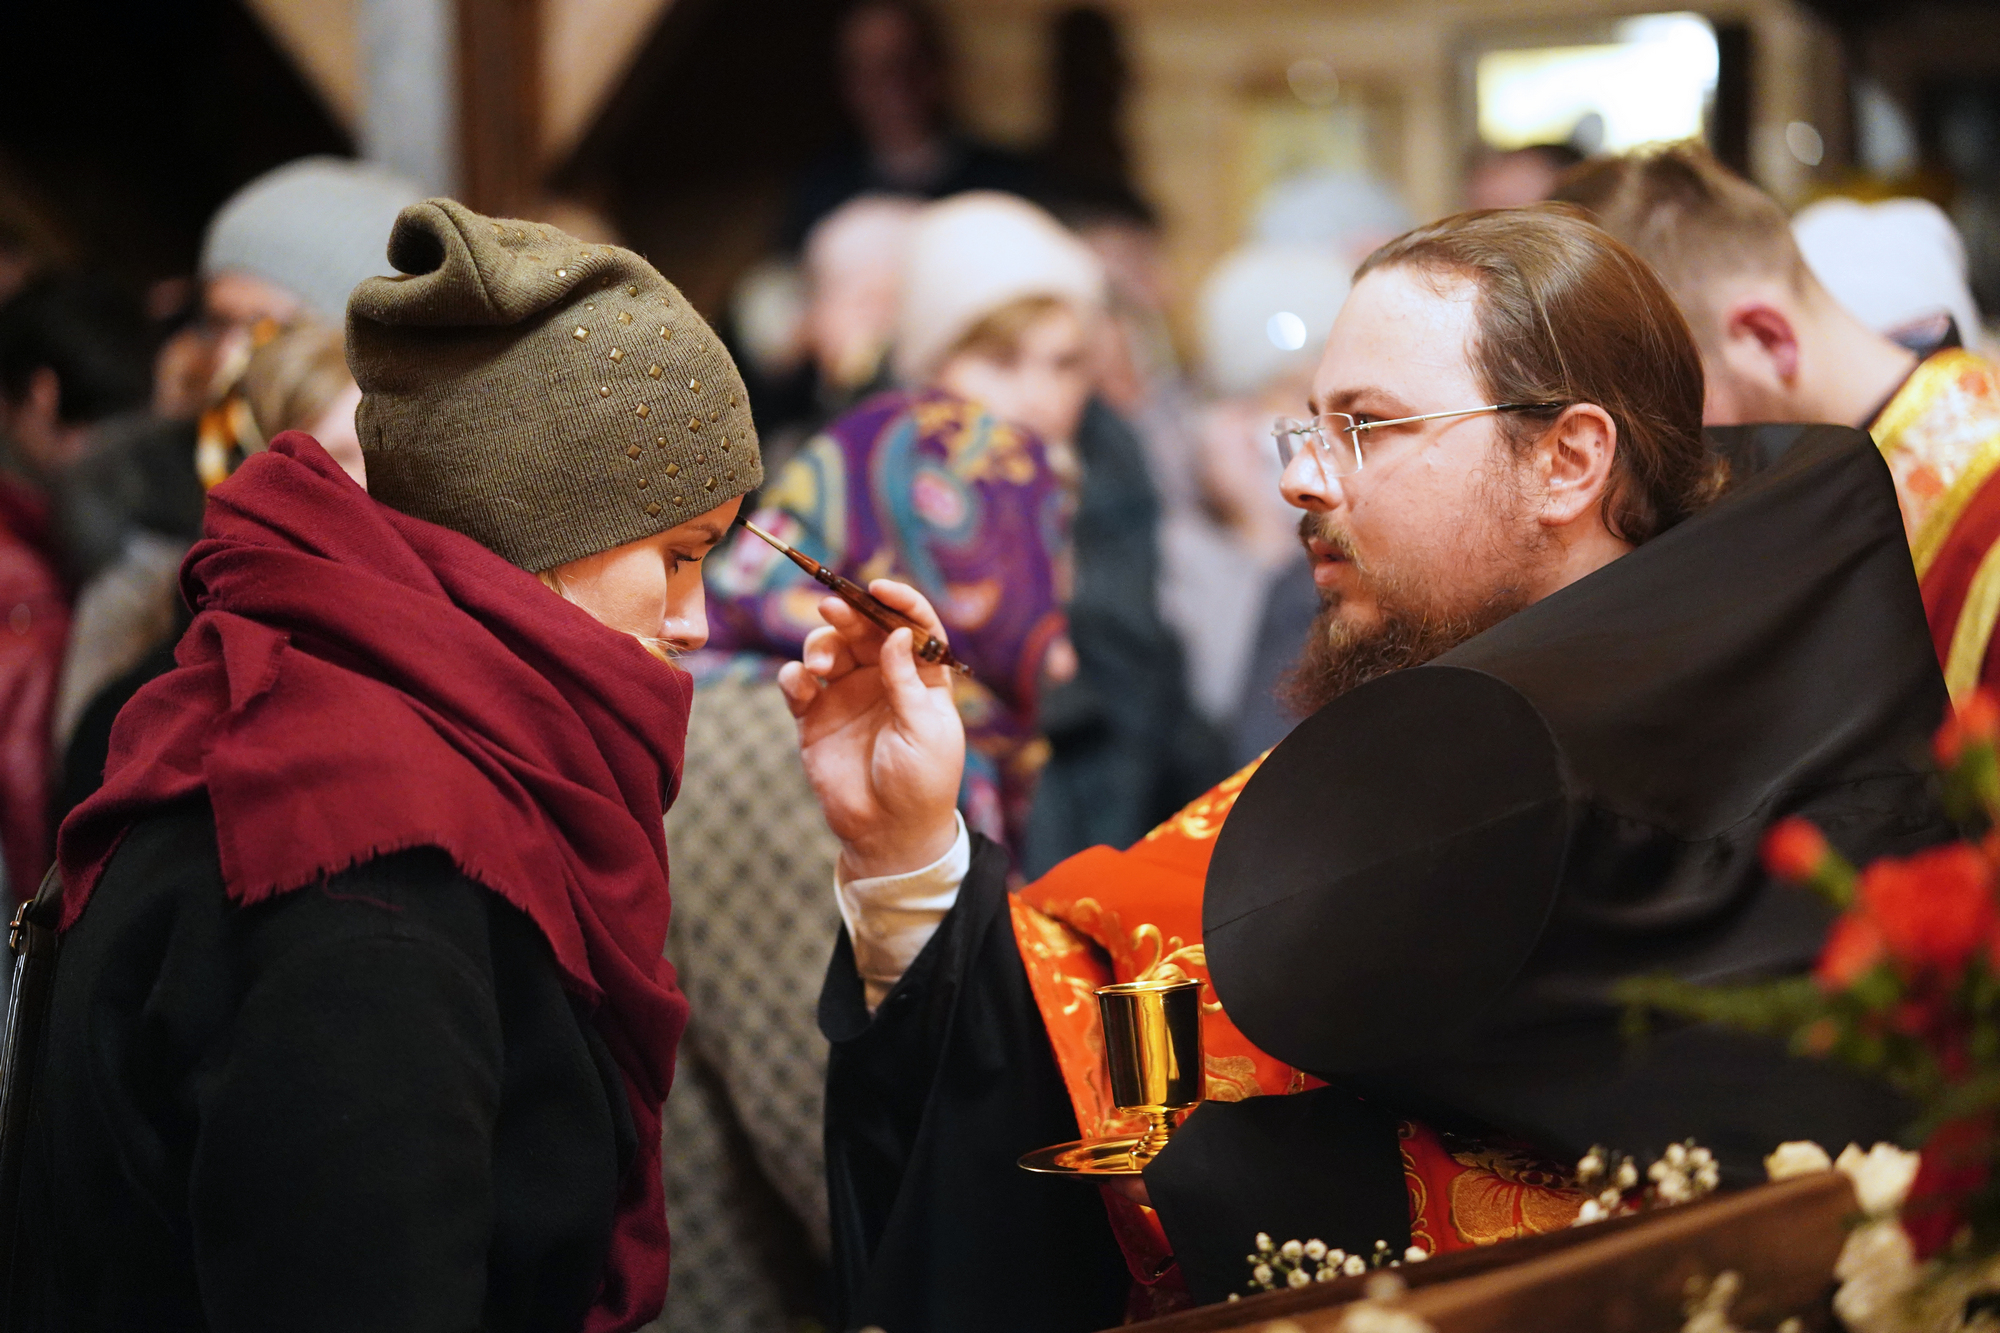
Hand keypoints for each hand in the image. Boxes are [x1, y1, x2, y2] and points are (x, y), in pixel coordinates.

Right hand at [777, 580, 965, 879]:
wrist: (888, 833)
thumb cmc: (921, 782)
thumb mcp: (924, 729)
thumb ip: (906, 681)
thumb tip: (897, 633)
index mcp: (922, 678)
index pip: (914, 627)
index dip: (900, 602)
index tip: (879, 588)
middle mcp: (884, 679)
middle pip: (865, 630)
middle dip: (849, 614)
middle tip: (833, 608)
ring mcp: (847, 696)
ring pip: (829, 649)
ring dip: (821, 643)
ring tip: (820, 661)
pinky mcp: (815, 717)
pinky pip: (799, 685)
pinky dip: (794, 676)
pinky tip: (800, 683)